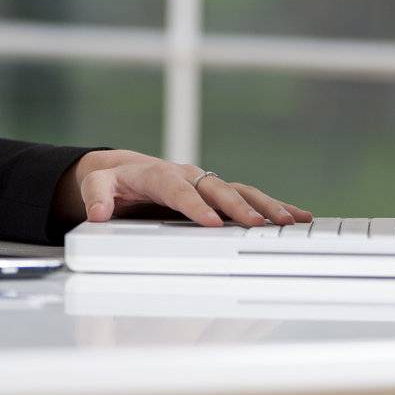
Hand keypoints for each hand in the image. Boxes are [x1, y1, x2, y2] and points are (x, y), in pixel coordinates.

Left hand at [54, 149, 312, 227]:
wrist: (124, 170)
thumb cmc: (113, 180)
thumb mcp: (96, 185)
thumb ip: (96, 196)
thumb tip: (97, 212)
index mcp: (159, 174)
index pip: (178, 190)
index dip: (194, 205)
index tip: (211, 222)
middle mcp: (188, 175)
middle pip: (217, 189)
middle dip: (238, 207)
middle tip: (258, 224)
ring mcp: (206, 183)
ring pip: (240, 191)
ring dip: (264, 206)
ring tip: (288, 221)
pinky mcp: (217, 193)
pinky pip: (248, 197)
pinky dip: (273, 206)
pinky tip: (298, 217)